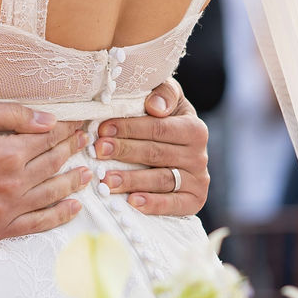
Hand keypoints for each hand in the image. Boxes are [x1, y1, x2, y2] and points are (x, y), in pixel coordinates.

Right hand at [0, 102, 91, 241]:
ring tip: (86, 175)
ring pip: (51, 194)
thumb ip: (11, 115)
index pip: (47, 139)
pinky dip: (59, 216)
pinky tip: (73, 207)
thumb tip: (48, 120)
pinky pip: (36, 224)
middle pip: (53, 164)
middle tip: (85, 144)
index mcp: (8, 152)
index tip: (77, 126)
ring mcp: (6, 209)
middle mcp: (13, 182)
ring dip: (73, 182)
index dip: (65, 131)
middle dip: (72, 151)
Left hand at [94, 80, 210, 216]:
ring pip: (162, 179)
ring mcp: (198, 179)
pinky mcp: (195, 200)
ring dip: (132, 180)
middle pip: (157, 153)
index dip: (130, 128)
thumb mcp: (166, 100)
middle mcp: (199, 154)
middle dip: (124, 151)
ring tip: (107, 180)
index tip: (103, 129)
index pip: (159, 128)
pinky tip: (132, 202)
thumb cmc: (163, 120)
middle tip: (98, 152)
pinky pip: (175, 204)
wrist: (179, 150)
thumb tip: (155, 106)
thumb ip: (164, 93)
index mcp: (194, 128)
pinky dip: (154, 204)